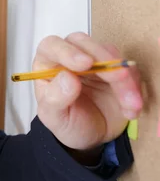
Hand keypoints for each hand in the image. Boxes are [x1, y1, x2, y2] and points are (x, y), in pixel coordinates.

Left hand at [33, 32, 142, 150]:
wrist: (92, 137)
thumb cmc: (67, 122)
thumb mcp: (54, 118)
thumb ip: (55, 98)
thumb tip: (67, 77)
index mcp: (47, 64)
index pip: (51, 46)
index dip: (67, 51)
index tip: (85, 63)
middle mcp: (70, 57)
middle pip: (83, 43)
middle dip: (104, 60)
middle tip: (119, 77)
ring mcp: (94, 60)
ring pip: (110, 54)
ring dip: (123, 79)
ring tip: (129, 105)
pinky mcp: (115, 68)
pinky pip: (128, 68)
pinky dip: (133, 87)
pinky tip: (131, 109)